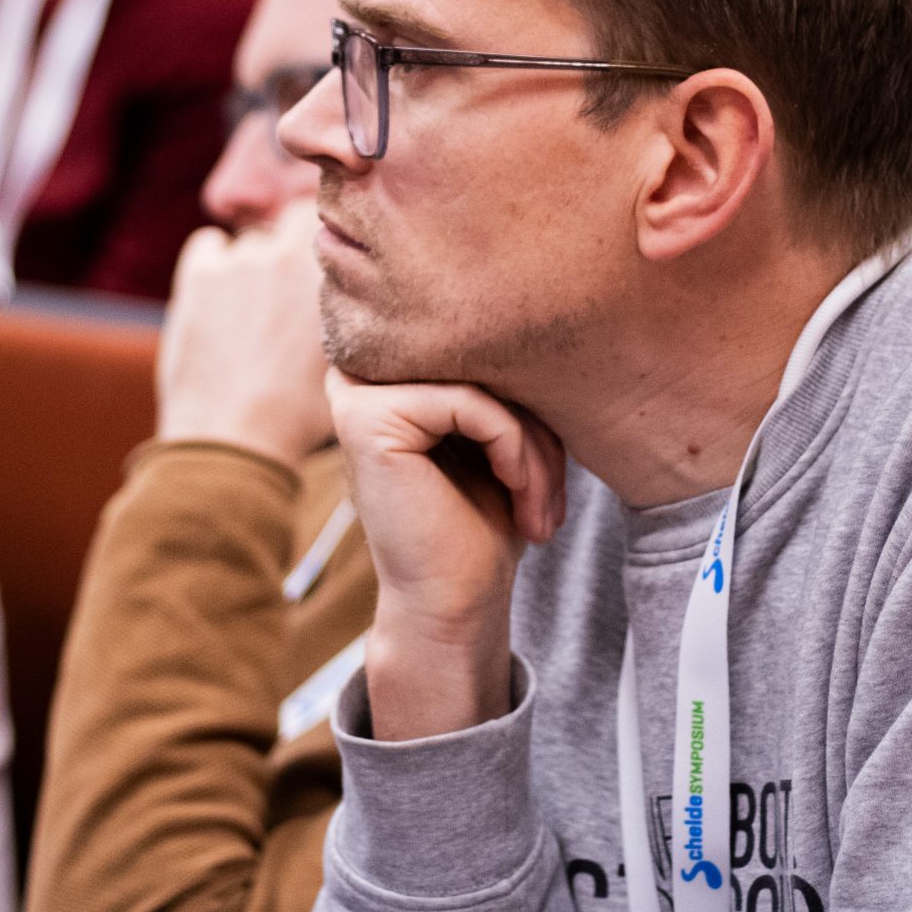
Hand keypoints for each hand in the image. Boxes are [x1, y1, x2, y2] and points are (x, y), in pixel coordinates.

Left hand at [155, 200, 333, 466]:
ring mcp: (241, 262)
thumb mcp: (349, 364)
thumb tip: (363, 298)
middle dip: (288, 250)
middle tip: (283, 290)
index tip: (321, 262)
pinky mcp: (199, 275)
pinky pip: (209, 244)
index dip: (328, 240)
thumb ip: (352, 315)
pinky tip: (216, 297)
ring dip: (251, 265)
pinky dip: (213, 262)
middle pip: (291, 226)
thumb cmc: (296, 413)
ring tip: (248, 308)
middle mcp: (289, 257)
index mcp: (330, 276)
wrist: (235, 439)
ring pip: (251, 242)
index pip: (335, 224)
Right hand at [331, 369, 564, 738]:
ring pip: (481, 379)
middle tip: (555, 495)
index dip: (533, 393)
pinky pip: (470, 402)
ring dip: (533, 445)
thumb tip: (541, 308)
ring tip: (544, 506)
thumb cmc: (482, 522)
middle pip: (483, 356)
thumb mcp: (502, 432)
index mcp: (390, 370)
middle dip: (539, 420)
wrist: (455, 603)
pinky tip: (520, 495)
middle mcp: (362, 372)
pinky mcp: (366, 418)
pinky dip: (514, 448)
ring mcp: (355, 391)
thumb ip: (503, 375)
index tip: (556, 466)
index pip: (485, 342)